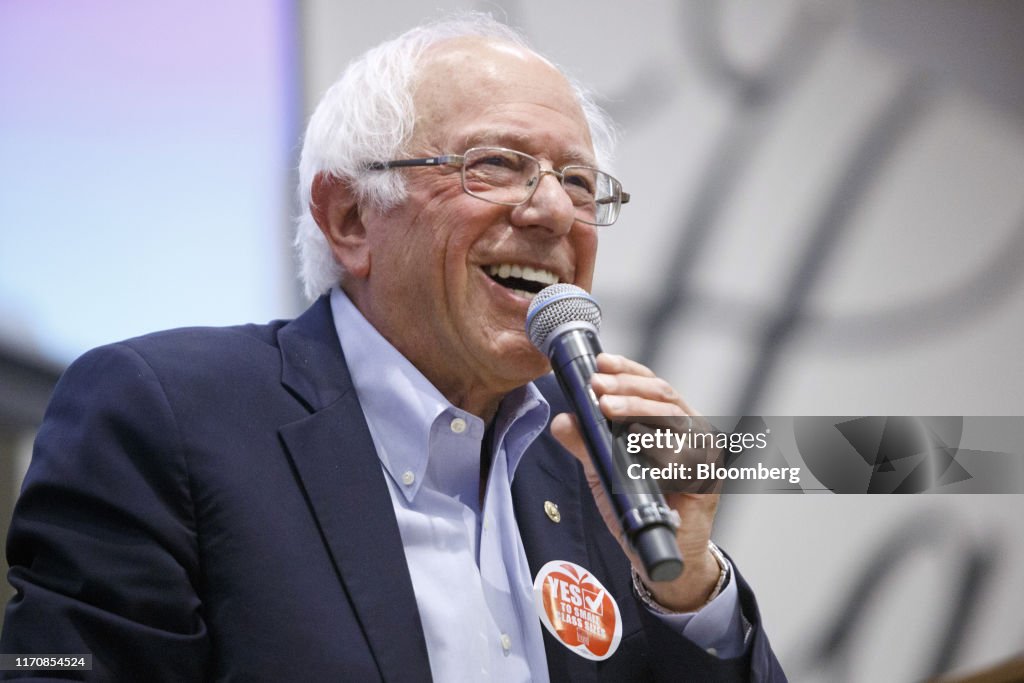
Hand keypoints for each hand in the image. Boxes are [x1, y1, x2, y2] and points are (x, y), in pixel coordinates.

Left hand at [550, 353, 721, 611]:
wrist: (662, 550)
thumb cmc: (639, 505)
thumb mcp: (603, 470)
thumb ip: (586, 444)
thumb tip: (563, 420)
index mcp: (668, 420)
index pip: (649, 383)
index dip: (626, 370)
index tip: (600, 365)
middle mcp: (689, 429)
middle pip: (662, 395)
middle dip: (627, 387)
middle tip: (598, 388)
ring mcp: (702, 452)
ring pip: (674, 418)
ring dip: (639, 409)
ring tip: (609, 407)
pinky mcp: (707, 478)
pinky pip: (685, 457)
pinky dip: (660, 446)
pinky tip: (638, 440)